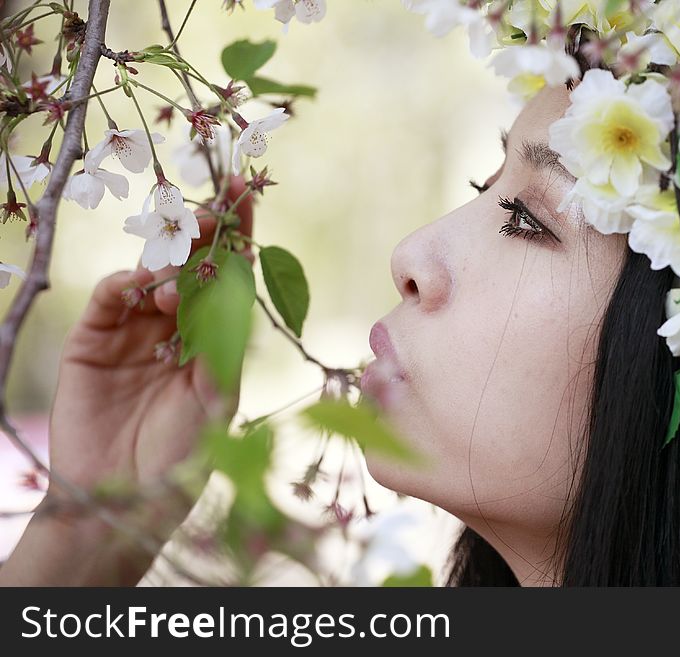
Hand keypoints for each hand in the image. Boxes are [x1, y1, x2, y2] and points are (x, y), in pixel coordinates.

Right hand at [0, 178, 253, 585]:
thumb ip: (223, 345)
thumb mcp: (216, 401)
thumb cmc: (181, 456)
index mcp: (211, 339)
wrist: (120, 499)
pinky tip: (144, 284)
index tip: (247, 193)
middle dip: (204, 234)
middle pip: (189, 267)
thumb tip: (234, 286)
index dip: (237, 236)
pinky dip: (127, 284)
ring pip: (151, 275)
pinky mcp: (93, 340)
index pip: (227, 277)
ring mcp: (132, 331)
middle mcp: (174, 328)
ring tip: (188, 252)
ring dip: (170, 257)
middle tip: (217, 208)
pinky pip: (111, 298)